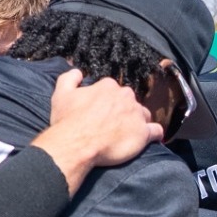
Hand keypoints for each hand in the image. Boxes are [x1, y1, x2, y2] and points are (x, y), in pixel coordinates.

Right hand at [33, 70, 163, 193]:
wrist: (76, 145)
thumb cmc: (68, 121)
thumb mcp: (61, 94)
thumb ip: (70, 78)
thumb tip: (78, 72)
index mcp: (108, 86)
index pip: (112, 90)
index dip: (106, 101)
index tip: (101, 112)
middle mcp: (125, 96)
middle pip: (129, 101)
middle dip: (123, 110)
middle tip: (112, 124)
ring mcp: (136, 114)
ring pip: (143, 114)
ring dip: (138, 121)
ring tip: (128, 133)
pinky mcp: (143, 133)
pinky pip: (156, 131)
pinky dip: (154, 134)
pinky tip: (150, 138)